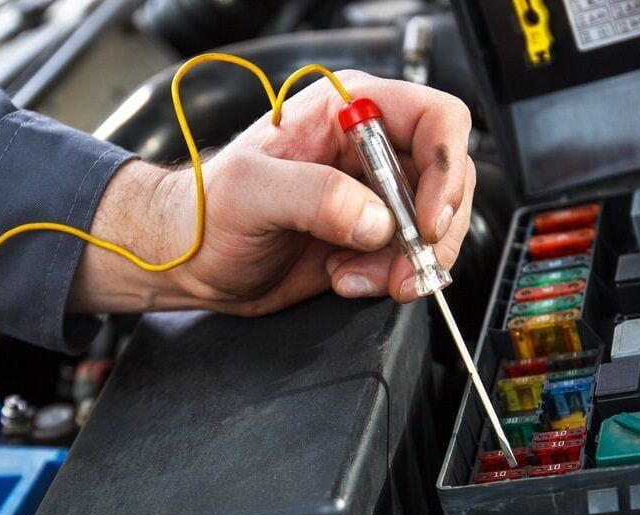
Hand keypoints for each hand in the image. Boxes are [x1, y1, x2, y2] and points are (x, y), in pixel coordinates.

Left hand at [69, 71, 474, 315]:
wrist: (192, 261)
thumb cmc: (206, 211)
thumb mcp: (250, 193)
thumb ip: (314, 195)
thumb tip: (376, 220)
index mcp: (348, 112)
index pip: (435, 120)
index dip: (445, 169)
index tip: (426, 219)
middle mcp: (369, 150)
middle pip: (447, 180)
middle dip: (430, 232)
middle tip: (401, 268)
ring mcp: (373, 196)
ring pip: (434, 226)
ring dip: (407, 263)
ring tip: (352, 277)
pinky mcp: (370, 238)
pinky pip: (409, 258)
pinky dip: (389, 279)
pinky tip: (344, 279)